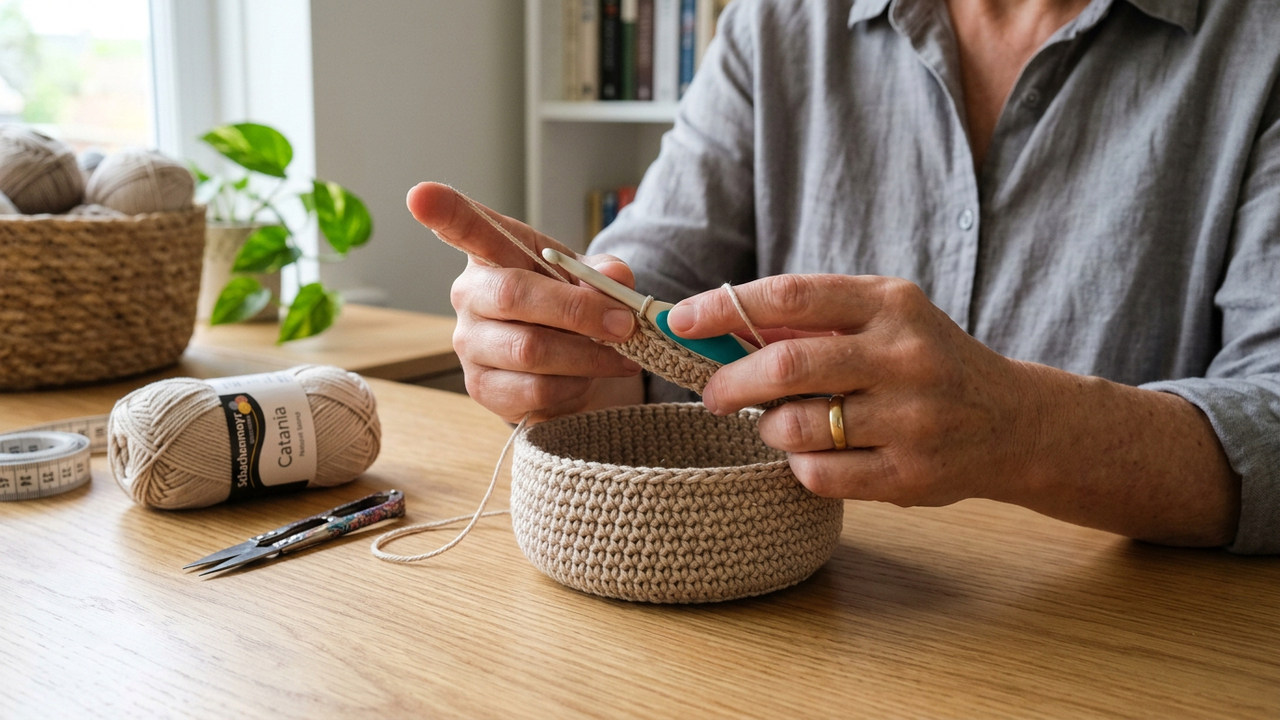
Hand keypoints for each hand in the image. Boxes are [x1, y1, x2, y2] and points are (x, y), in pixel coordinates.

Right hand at [407, 182, 643, 422]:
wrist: (569, 366)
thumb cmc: (570, 309)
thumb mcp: (593, 281)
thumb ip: (606, 273)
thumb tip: (615, 278)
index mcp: (493, 253)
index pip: (465, 227)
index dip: (444, 212)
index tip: (420, 195)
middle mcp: (470, 294)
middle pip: (514, 294)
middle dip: (578, 310)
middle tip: (624, 323)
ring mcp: (469, 343)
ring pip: (530, 349)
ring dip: (587, 355)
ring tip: (621, 355)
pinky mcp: (481, 388)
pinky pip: (534, 390)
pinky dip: (574, 385)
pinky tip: (586, 378)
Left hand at [666, 274, 1035, 506]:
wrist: (1013, 422)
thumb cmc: (927, 361)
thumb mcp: (885, 320)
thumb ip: (814, 321)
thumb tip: (722, 327)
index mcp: (890, 304)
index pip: (790, 296)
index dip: (724, 308)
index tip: (681, 321)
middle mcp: (905, 356)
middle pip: (785, 366)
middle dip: (729, 382)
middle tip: (710, 394)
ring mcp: (912, 419)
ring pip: (796, 427)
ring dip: (767, 428)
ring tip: (774, 424)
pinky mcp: (911, 475)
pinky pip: (820, 475)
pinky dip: (799, 466)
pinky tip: (811, 454)